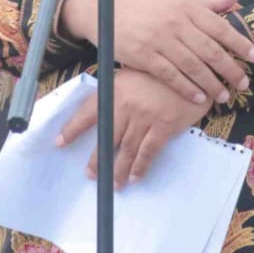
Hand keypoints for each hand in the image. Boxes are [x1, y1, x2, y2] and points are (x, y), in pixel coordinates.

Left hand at [56, 69, 210, 188]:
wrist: (194, 69)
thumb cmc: (162, 72)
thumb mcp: (133, 73)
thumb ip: (117, 91)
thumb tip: (102, 108)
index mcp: (116, 90)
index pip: (89, 112)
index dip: (72, 128)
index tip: (59, 142)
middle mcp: (127, 105)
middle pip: (107, 137)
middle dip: (97, 159)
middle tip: (90, 174)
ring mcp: (146, 117)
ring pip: (127, 148)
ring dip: (119, 169)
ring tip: (113, 183)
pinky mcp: (164, 126)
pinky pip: (148, 151)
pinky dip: (141, 166)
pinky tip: (135, 177)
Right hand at [60, 0, 253, 105]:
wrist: (105, 5)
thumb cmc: (146, 0)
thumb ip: (207, 1)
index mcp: (186, 6)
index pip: (220, 27)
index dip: (240, 44)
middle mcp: (176, 23)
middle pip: (210, 51)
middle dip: (230, 70)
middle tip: (243, 83)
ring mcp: (159, 40)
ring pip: (193, 67)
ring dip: (211, 84)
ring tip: (224, 95)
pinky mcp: (144, 56)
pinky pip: (171, 76)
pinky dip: (187, 89)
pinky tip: (199, 98)